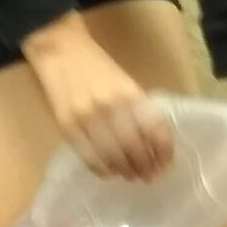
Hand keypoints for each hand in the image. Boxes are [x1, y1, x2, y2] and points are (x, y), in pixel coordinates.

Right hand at [23, 15, 171, 180]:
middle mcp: (111, 107)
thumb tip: (153, 147)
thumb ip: (139, 111)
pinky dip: (103, 170)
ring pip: (113, 158)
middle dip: (145, 168)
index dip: (163, 153)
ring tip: (130, 175)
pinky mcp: (67, 126)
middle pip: (135, 149)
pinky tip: (109, 171)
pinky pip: (89, 158)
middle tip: (147, 176)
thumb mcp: (126, 84)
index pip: (155, 130)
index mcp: (130, 93)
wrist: (61, 51)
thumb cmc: (98, 68)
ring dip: (125, 172)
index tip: (165, 165)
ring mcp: (87, 118)